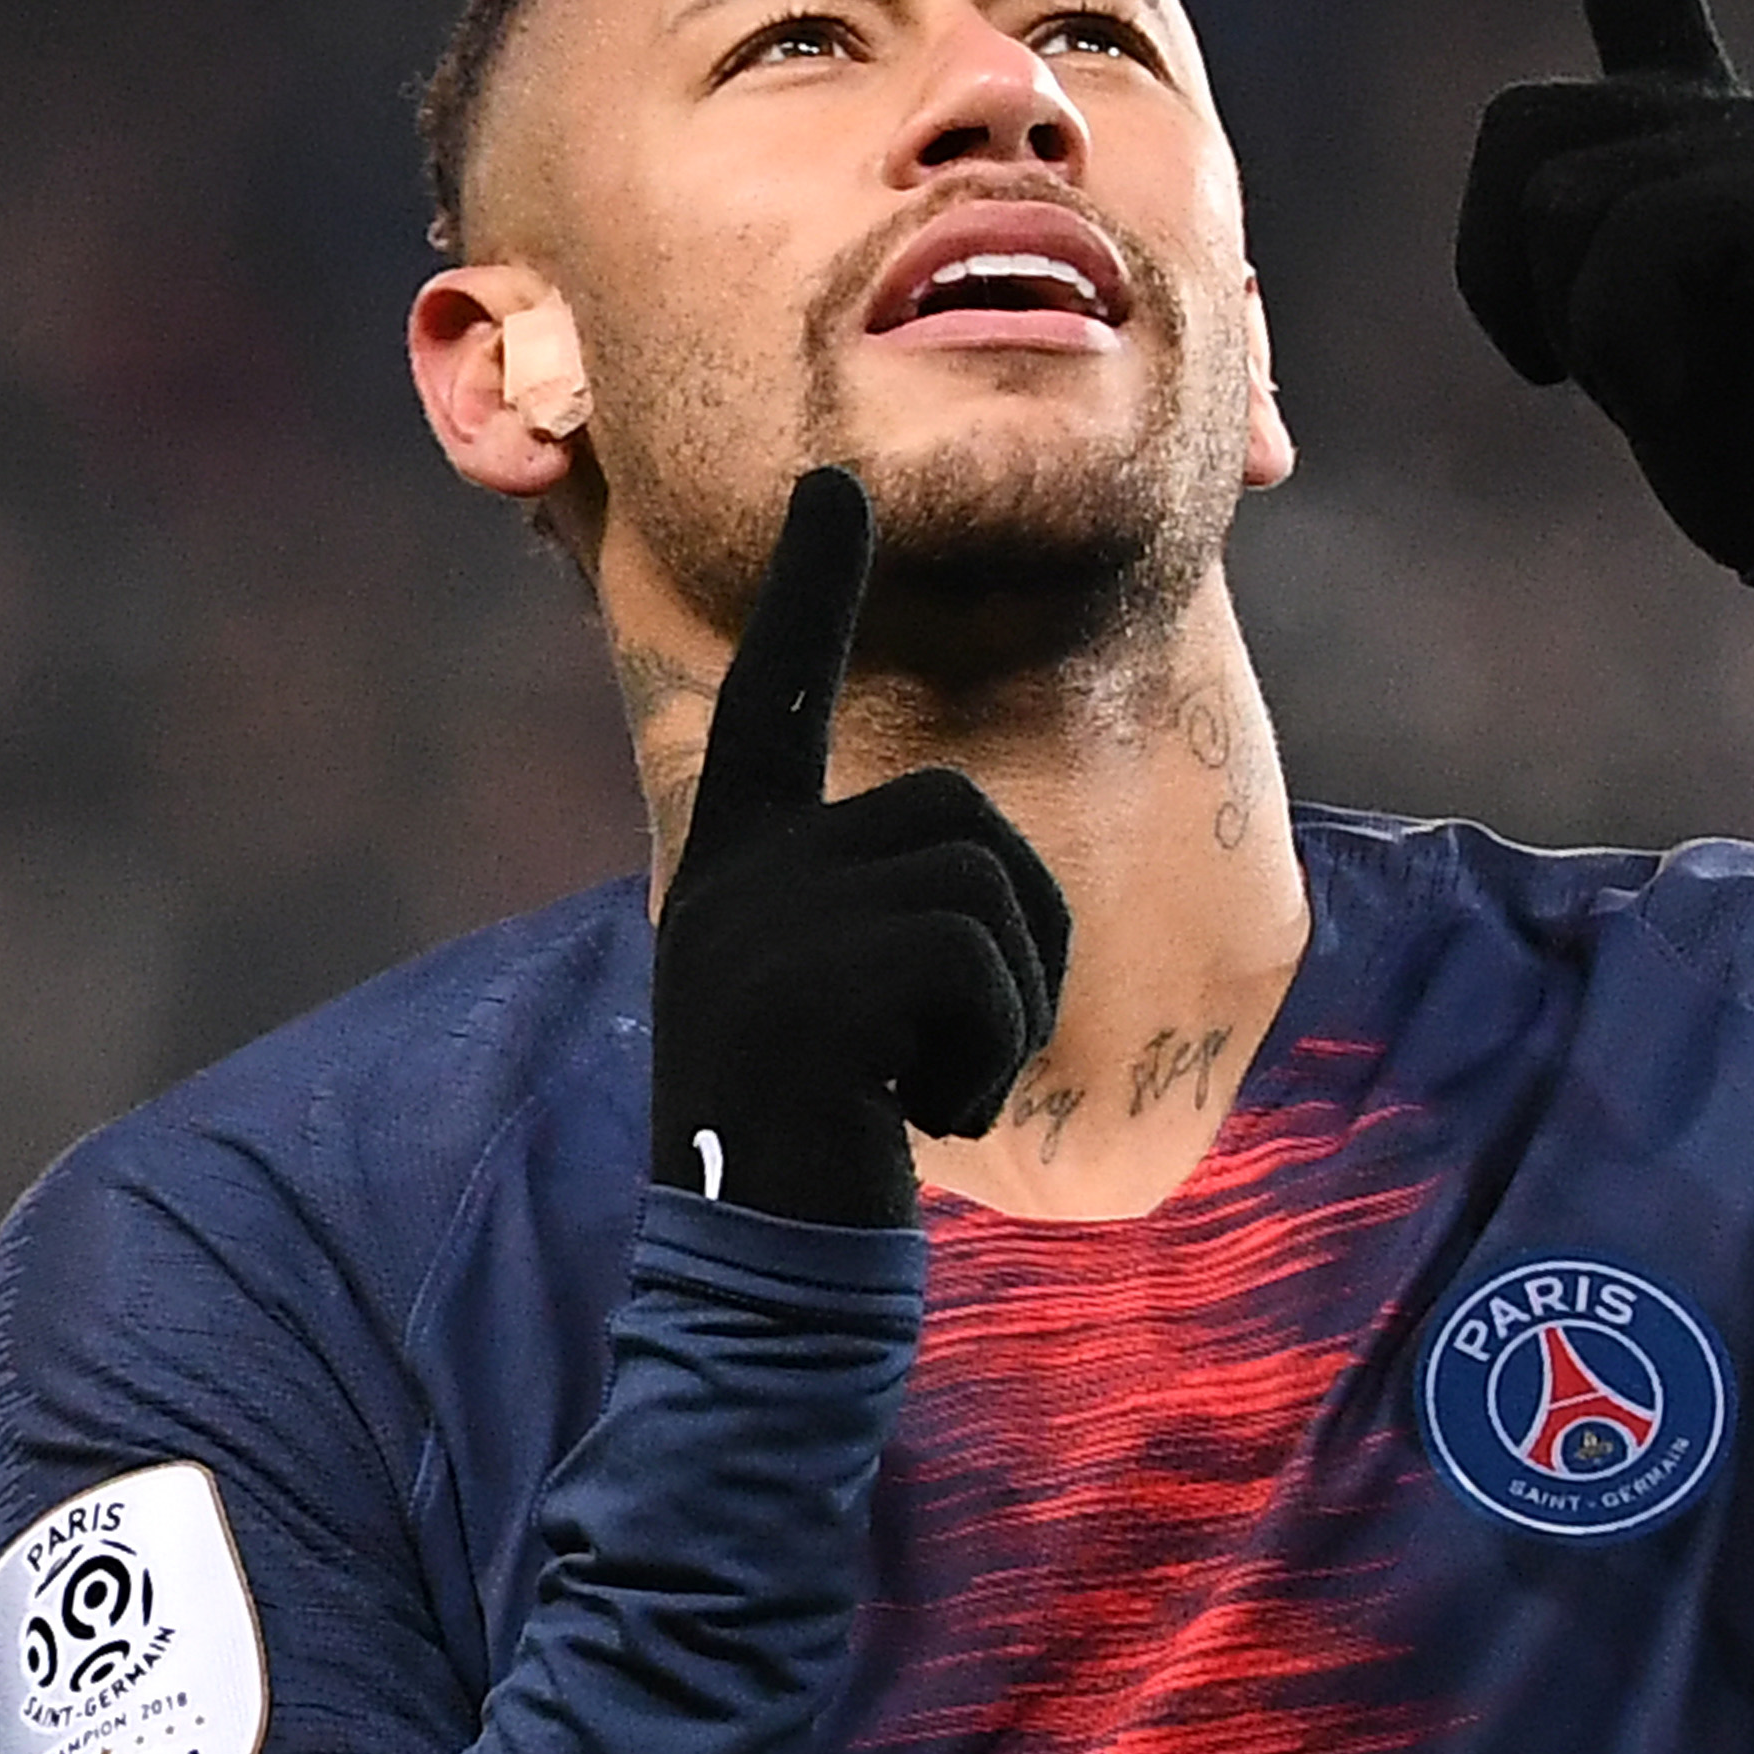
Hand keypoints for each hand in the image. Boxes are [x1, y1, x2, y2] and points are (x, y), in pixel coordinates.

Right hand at [646, 470, 1074, 1228]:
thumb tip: (973, 866)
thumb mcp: (832, 1006)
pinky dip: (990, 1056)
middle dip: (1016, 942)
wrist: (765, 1271)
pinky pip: (986, 968)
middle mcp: (737, 873)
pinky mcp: (811, 983)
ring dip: (1006, 1011)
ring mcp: (765, 922)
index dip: (810, 589)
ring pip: (991, 894)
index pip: (770, 700)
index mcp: (737, 866)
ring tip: (920, 1087)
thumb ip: (875, 914)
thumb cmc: (825, 1147)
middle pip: (964, 823)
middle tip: (943, 1057)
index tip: (832, 482)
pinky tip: (914, 1119)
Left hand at [1454, 0, 1753, 570]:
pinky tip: (1702, 390)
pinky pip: (1625, 258)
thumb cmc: (1750, 445)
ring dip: (1578, 336)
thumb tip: (1544, 210)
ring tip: (1679, 380)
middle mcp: (1736, 118)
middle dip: (1504, 281)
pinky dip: (1625, 360)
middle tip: (1605, 372)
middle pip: (1513, 136)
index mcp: (1692, 134)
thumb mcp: (1624, 337)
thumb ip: (1575, 252)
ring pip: (1557, 208)